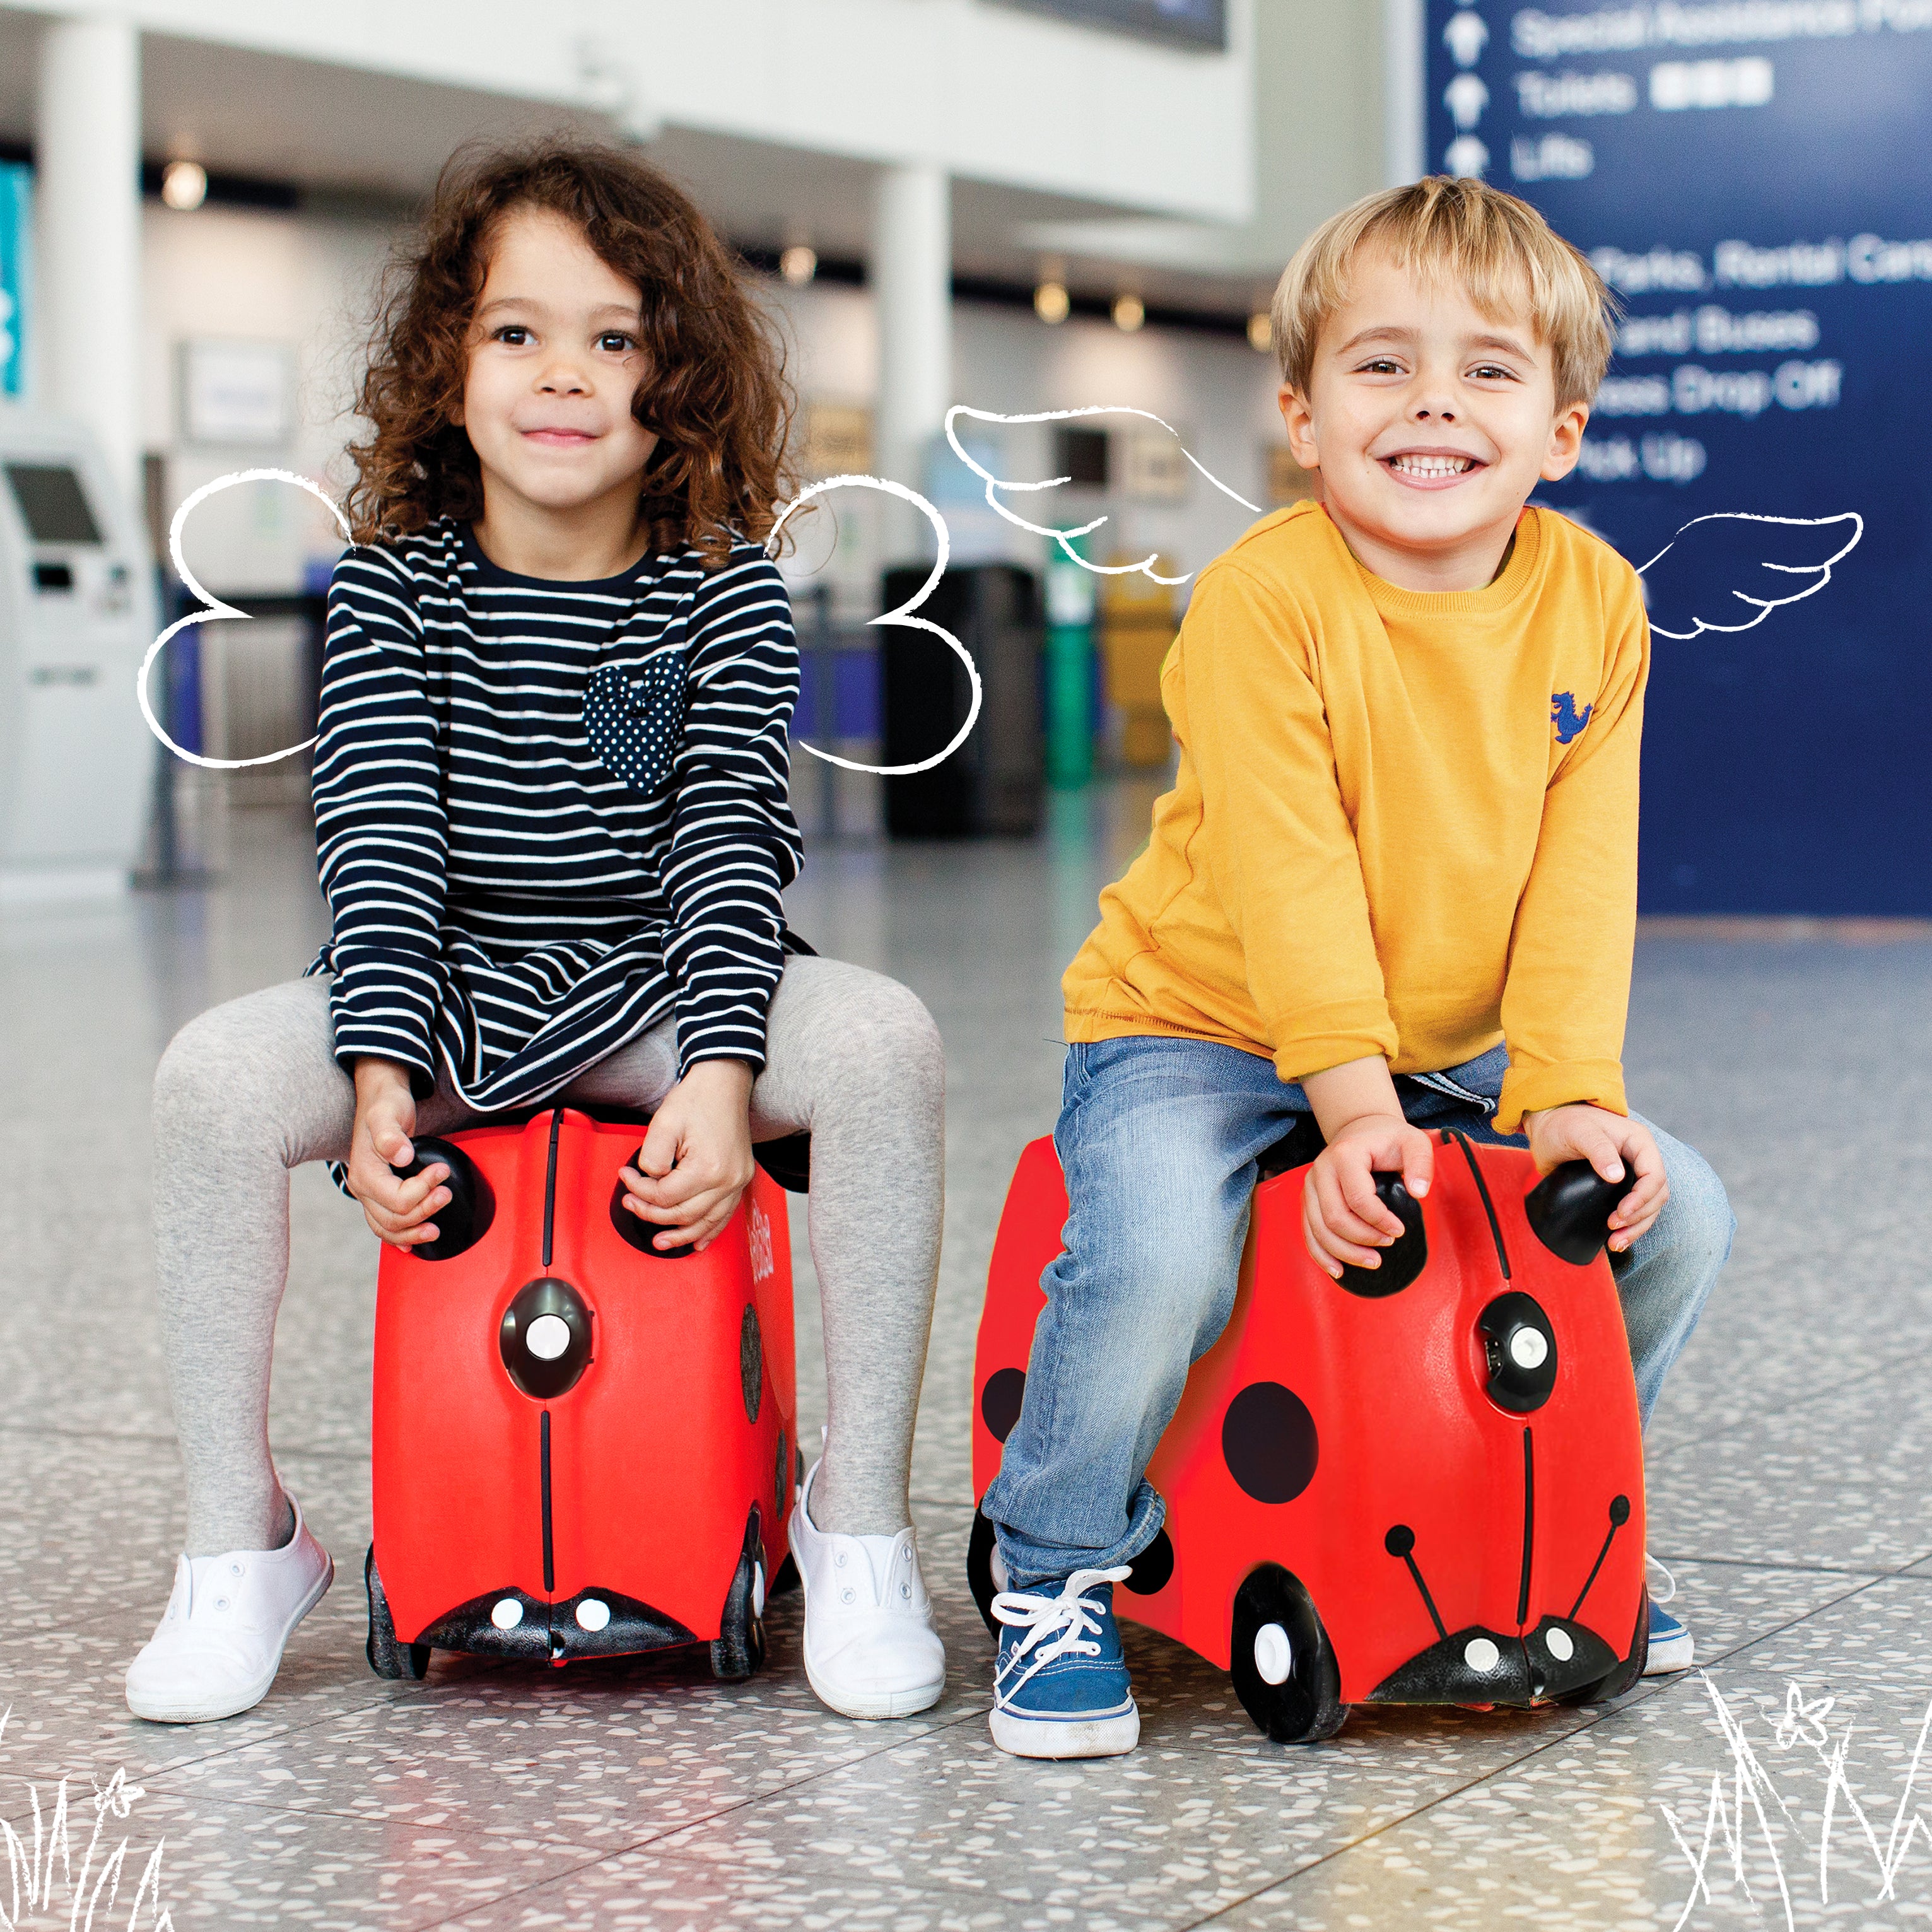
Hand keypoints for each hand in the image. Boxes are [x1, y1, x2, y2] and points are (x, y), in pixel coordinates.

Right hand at [345, 1057, 448, 1249]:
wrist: (380, 1100)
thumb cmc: (386, 1105)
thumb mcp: (388, 1113)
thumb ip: (391, 1134)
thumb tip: (402, 1156)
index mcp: (364, 1173)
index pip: (396, 1198)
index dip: (423, 1190)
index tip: (442, 1170)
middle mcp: (361, 1188)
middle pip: (393, 1218)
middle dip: (424, 1210)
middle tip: (447, 1194)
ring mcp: (369, 1194)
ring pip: (387, 1228)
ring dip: (413, 1233)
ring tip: (436, 1231)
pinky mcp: (379, 1194)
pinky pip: (384, 1224)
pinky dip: (399, 1237)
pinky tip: (412, 1245)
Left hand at [618, 1059, 756, 1252]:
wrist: (725, 1082)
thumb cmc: (696, 1099)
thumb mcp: (663, 1123)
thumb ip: (651, 1157)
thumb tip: (649, 1180)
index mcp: (707, 1168)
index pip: (664, 1195)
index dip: (638, 1190)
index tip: (625, 1176)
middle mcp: (727, 1180)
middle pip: (682, 1214)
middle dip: (651, 1212)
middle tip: (630, 1203)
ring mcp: (738, 1182)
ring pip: (706, 1222)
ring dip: (681, 1236)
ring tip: (660, 1243)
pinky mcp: (741, 1179)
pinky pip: (726, 1215)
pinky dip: (710, 1231)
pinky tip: (698, 1242)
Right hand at [1300, 1113, 1434, 1279]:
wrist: (1360, 1130)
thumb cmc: (1388, 1139)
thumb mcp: (1413, 1142)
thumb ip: (1421, 1163)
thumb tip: (1419, 1193)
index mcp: (1345, 1156)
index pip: (1357, 1198)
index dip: (1379, 1221)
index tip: (1400, 1231)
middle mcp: (1321, 1170)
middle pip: (1334, 1218)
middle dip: (1362, 1240)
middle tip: (1387, 1246)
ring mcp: (1310, 1186)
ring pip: (1318, 1229)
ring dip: (1344, 1252)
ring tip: (1373, 1262)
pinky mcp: (1307, 1199)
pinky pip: (1308, 1232)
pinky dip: (1321, 1254)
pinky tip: (1338, 1269)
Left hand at [1522, 1103, 1667, 1252]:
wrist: (1547, 1126)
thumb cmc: (1563, 1123)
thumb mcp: (1579, 1131)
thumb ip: (1598, 1149)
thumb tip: (1616, 1176)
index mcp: (1639, 1142)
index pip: (1654, 1176)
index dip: (1642, 1198)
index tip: (1620, 1213)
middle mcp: (1640, 1159)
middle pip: (1656, 1195)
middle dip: (1639, 1217)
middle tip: (1613, 1229)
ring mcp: (1631, 1174)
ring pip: (1649, 1207)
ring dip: (1636, 1227)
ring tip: (1615, 1243)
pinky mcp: (1619, 1188)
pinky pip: (1634, 1210)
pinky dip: (1628, 1226)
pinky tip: (1615, 1238)